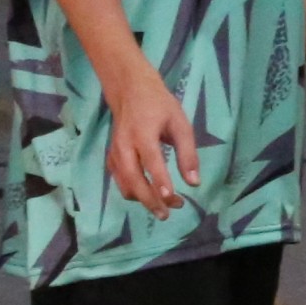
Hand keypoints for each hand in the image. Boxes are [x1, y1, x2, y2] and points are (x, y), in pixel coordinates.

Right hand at [106, 67, 199, 216]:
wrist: (130, 92)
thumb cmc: (160, 107)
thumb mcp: (181, 124)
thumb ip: (188, 153)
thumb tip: (194, 182)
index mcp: (143, 134)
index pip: (151, 162)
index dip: (160, 182)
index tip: (171, 198)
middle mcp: (124, 146)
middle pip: (134, 180)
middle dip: (151, 200)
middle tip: (170, 212)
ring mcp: (114, 153)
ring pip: (125, 185)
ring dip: (143, 200)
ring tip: (165, 207)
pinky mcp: (111, 158)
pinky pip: (120, 181)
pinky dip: (133, 192)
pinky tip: (149, 195)